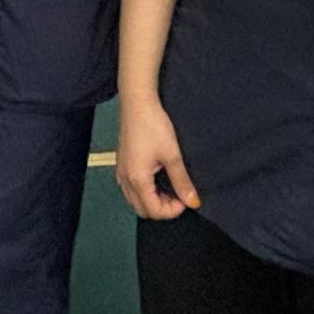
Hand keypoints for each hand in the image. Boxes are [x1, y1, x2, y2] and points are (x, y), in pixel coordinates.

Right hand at [116, 96, 199, 219]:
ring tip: (167, 187)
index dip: (173, 210)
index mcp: (137, 179)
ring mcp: (120, 170)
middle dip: (161, 208)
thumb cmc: (154, 125)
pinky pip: (129, 189)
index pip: (154, 211)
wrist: (137, 103)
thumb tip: (193, 202)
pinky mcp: (121, 162)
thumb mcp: (172, 155)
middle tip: (177, 195)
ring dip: (151, 201)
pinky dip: (142, 192)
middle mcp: (124, 178)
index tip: (186, 197)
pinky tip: (154, 179)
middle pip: (142, 209)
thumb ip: (182, 182)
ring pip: (133, 200)